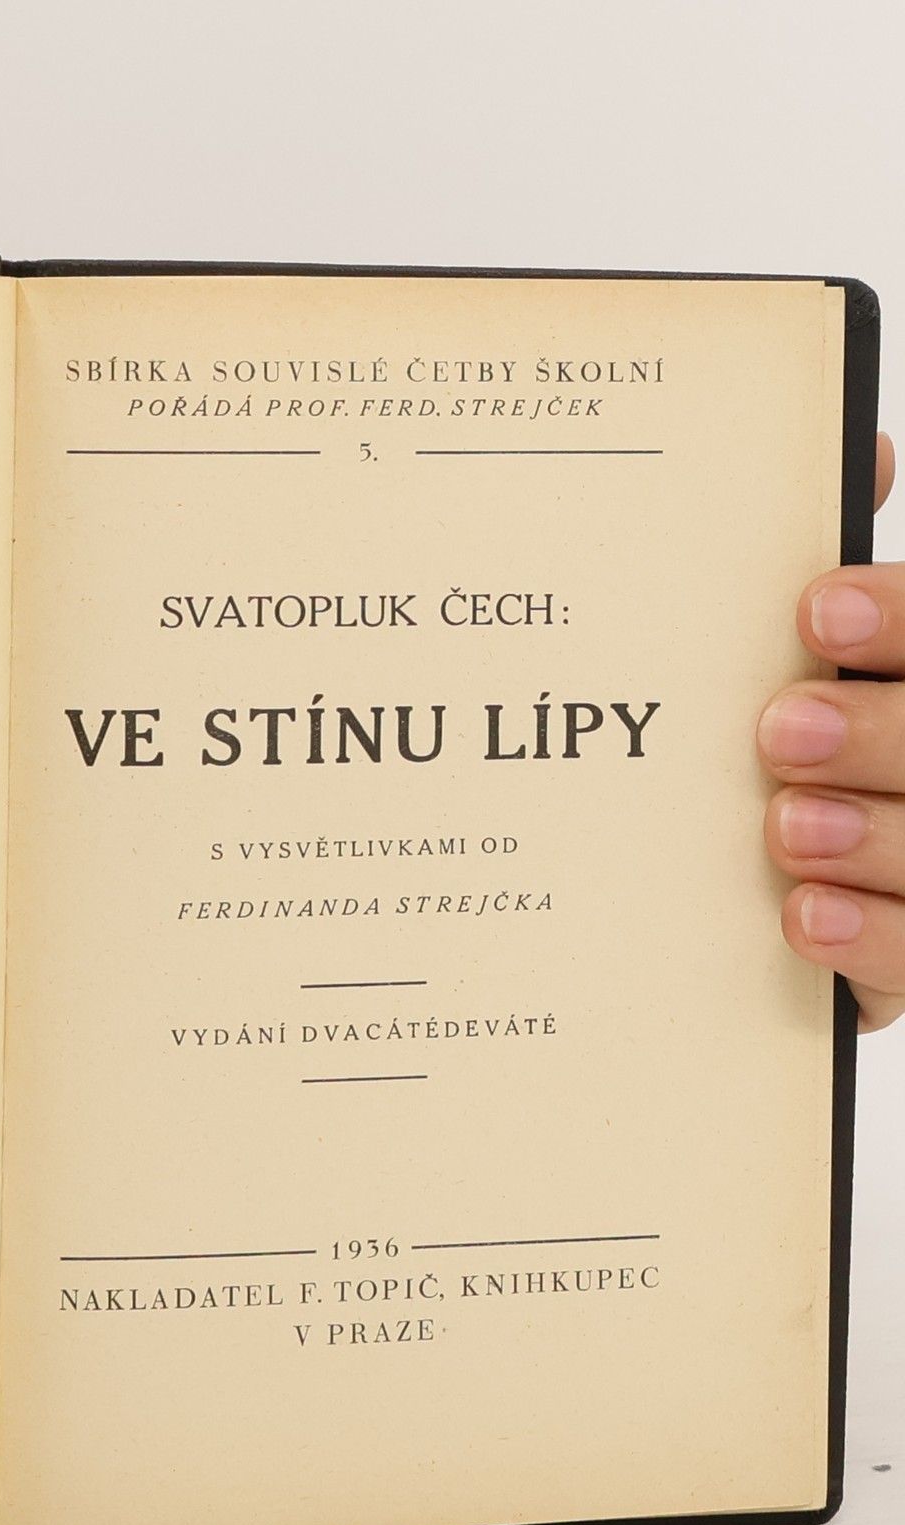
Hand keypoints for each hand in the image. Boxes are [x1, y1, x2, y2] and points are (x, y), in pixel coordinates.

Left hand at [762, 432, 904, 1031]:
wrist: (796, 886)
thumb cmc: (821, 742)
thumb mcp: (828, 651)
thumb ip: (836, 561)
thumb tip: (857, 441)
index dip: (899, 619)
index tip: (814, 608)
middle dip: (879, 732)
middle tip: (779, 729)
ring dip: (872, 837)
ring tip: (785, 827)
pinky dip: (866, 936)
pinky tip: (799, 915)